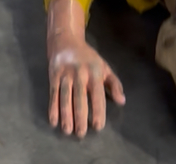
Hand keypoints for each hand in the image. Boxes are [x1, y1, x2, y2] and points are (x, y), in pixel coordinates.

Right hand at [47, 0, 124, 136]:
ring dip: (66, 116)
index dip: (98, 111)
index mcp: (95, 73)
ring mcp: (66, 75)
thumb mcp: (104, 67)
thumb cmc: (88, 58)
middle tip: (81, 134)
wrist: (66, 40)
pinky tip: (54, 121)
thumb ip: (114, 84)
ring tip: (68, 131)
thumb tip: (122, 101)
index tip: (98, 127)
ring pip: (65, 98)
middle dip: (80, 117)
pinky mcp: (54, 76)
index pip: (97, 95)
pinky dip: (53, 108)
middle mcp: (80, 74)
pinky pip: (53, 94)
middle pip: (80, 99)